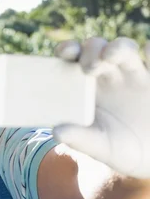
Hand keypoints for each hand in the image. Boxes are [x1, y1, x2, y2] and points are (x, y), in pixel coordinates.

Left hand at [53, 37, 149, 178]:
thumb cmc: (120, 151)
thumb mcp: (100, 148)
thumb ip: (80, 139)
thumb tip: (57, 131)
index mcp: (86, 86)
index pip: (73, 59)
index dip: (68, 50)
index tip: (66, 53)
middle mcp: (108, 75)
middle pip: (97, 48)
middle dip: (92, 50)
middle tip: (90, 67)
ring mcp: (134, 75)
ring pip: (125, 50)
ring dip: (118, 47)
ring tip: (111, 55)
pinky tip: (148, 49)